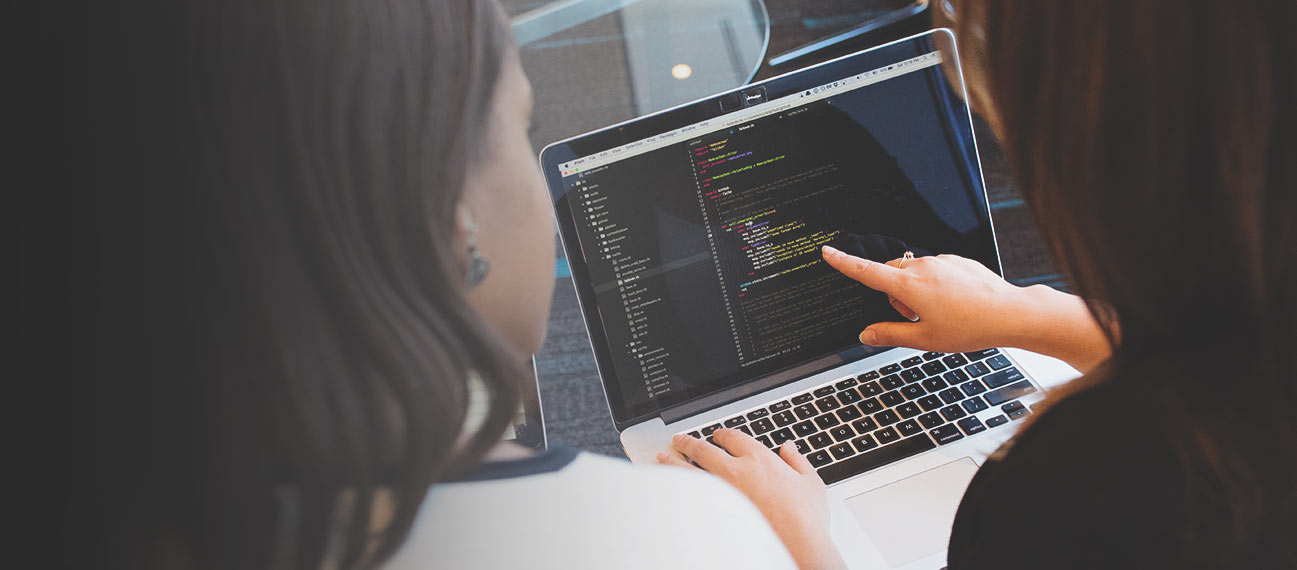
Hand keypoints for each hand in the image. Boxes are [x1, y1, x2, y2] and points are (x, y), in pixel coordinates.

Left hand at [658, 430, 845, 569]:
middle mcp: (736, 470)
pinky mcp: (712, 511)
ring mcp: (721, 491)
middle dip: (690, 442)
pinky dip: (676, 487)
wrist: (795, 544)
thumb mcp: (811, 483)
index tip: (717, 436)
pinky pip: (688, 494)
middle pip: (705, 449)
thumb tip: (789, 448)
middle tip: (680, 440)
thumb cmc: (805, 518)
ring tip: (664, 457)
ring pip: (689, 469)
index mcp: (760, 459)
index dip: (723, 435)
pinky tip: (669, 486)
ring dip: (674, 460)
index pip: (734, 438)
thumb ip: (798, 461)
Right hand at [821, 246, 1110, 371]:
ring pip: (913, 273)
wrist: (1010, 313)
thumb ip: (889, 334)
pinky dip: (936, 285)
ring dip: (915, 291)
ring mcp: (941, 262)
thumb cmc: (969, 327)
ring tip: (941, 314)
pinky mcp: (957, 261)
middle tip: (915, 318)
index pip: (866, 272)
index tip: (828, 252)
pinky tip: (955, 304)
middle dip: (894, 294)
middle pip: (891, 275)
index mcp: (908, 286)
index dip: (844, 263)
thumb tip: (866, 335)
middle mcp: (922, 267)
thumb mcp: (924, 339)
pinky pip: (935, 270)